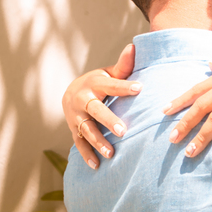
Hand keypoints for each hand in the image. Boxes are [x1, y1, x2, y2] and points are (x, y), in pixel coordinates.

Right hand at [62, 44, 141, 168]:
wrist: (71, 93)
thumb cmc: (99, 83)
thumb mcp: (109, 73)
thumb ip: (123, 66)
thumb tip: (135, 46)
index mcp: (95, 83)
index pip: (112, 85)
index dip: (125, 86)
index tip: (140, 88)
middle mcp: (82, 99)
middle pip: (95, 110)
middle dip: (108, 120)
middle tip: (123, 131)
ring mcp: (76, 116)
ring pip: (86, 129)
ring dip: (97, 142)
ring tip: (111, 153)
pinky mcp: (73, 129)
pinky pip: (79, 143)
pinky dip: (86, 155)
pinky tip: (97, 166)